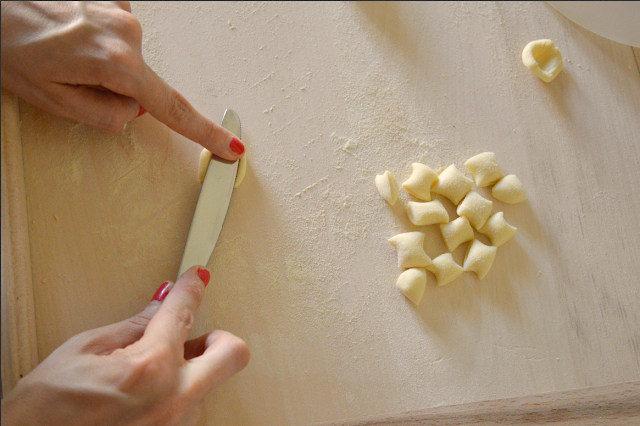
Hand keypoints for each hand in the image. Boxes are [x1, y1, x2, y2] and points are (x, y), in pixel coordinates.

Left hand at [0, 1, 243, 159]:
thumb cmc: (7, 44)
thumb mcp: (55, 101)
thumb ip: (106, 116)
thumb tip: (131, 110)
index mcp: (117, 62)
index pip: (173, 108)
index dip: (204, 132)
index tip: (229, 146)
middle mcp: (127, 31)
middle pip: (141, 84)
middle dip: (113, 90)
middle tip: (68, 78)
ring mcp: (120, 10)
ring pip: (126, 61)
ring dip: (100, 64)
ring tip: (61, 52)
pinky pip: (115, 36)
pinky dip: (96, 42)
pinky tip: (67, 35)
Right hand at [0, 266, 249, 425]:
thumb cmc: (43, 413)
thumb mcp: (82, 352)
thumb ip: (131, 327)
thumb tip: (158, 304)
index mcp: (149, 367)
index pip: (182, 312)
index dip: (191, 289)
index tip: (197, 279)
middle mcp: (173, 399)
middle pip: (233, 353)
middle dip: (219, 337)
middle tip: (195, 334)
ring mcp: (175, 425)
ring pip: (209, 384)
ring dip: (190, 371)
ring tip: (152, 371)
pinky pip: (189, 410)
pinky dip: (176, 396)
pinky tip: (147, 395)